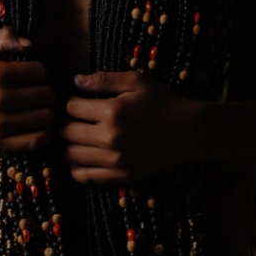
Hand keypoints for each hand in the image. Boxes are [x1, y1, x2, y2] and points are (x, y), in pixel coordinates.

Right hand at [0, 27, 54, 151]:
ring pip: (45, 117)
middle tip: (36, 90)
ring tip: (36, 106)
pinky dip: (42, 133)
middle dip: (44, 90)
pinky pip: (36, 141)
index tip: (32, 73)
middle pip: (46, 95)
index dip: (40, 70)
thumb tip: (30, 44)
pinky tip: (35, 125)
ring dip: (45, 110)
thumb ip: (5, 36)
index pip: (40, 72)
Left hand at [62, 70, 198, 183]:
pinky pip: (84, 177)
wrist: (187, 131)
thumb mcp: (135, 81)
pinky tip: (83, 156)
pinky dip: (76, 168)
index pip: (72, 107)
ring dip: (71, 144)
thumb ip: (103, 79)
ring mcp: (115, 160)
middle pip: (67, 132)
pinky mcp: (121, 176)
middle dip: (68, 122)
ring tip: (80, 135)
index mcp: (112, 111)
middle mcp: (110, 138)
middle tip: (78, 119)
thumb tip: (75, 80)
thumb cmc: (161, 101)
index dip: (72, 101)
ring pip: (71, 155)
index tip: (79, 101)